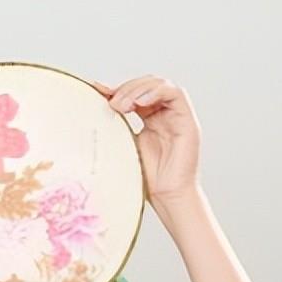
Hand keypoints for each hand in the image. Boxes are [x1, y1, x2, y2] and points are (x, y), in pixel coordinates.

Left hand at [89, 76, 202, 204]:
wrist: (165, 196)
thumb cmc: (145, 176)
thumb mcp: (123, 142)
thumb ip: (114, 124)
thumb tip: (94, 106)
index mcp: (149, 118)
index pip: (135, 92)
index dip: (118, 89)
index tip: (97, 91)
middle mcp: (164, 114)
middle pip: (147, 84)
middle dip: (127, 89)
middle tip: (112, 103)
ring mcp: (177, 116)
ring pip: (160, 85)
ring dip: (139, 89)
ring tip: (122, 105)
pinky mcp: (188, 121)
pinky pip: (176, 94)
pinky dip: (157, 92)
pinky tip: (140, 103)